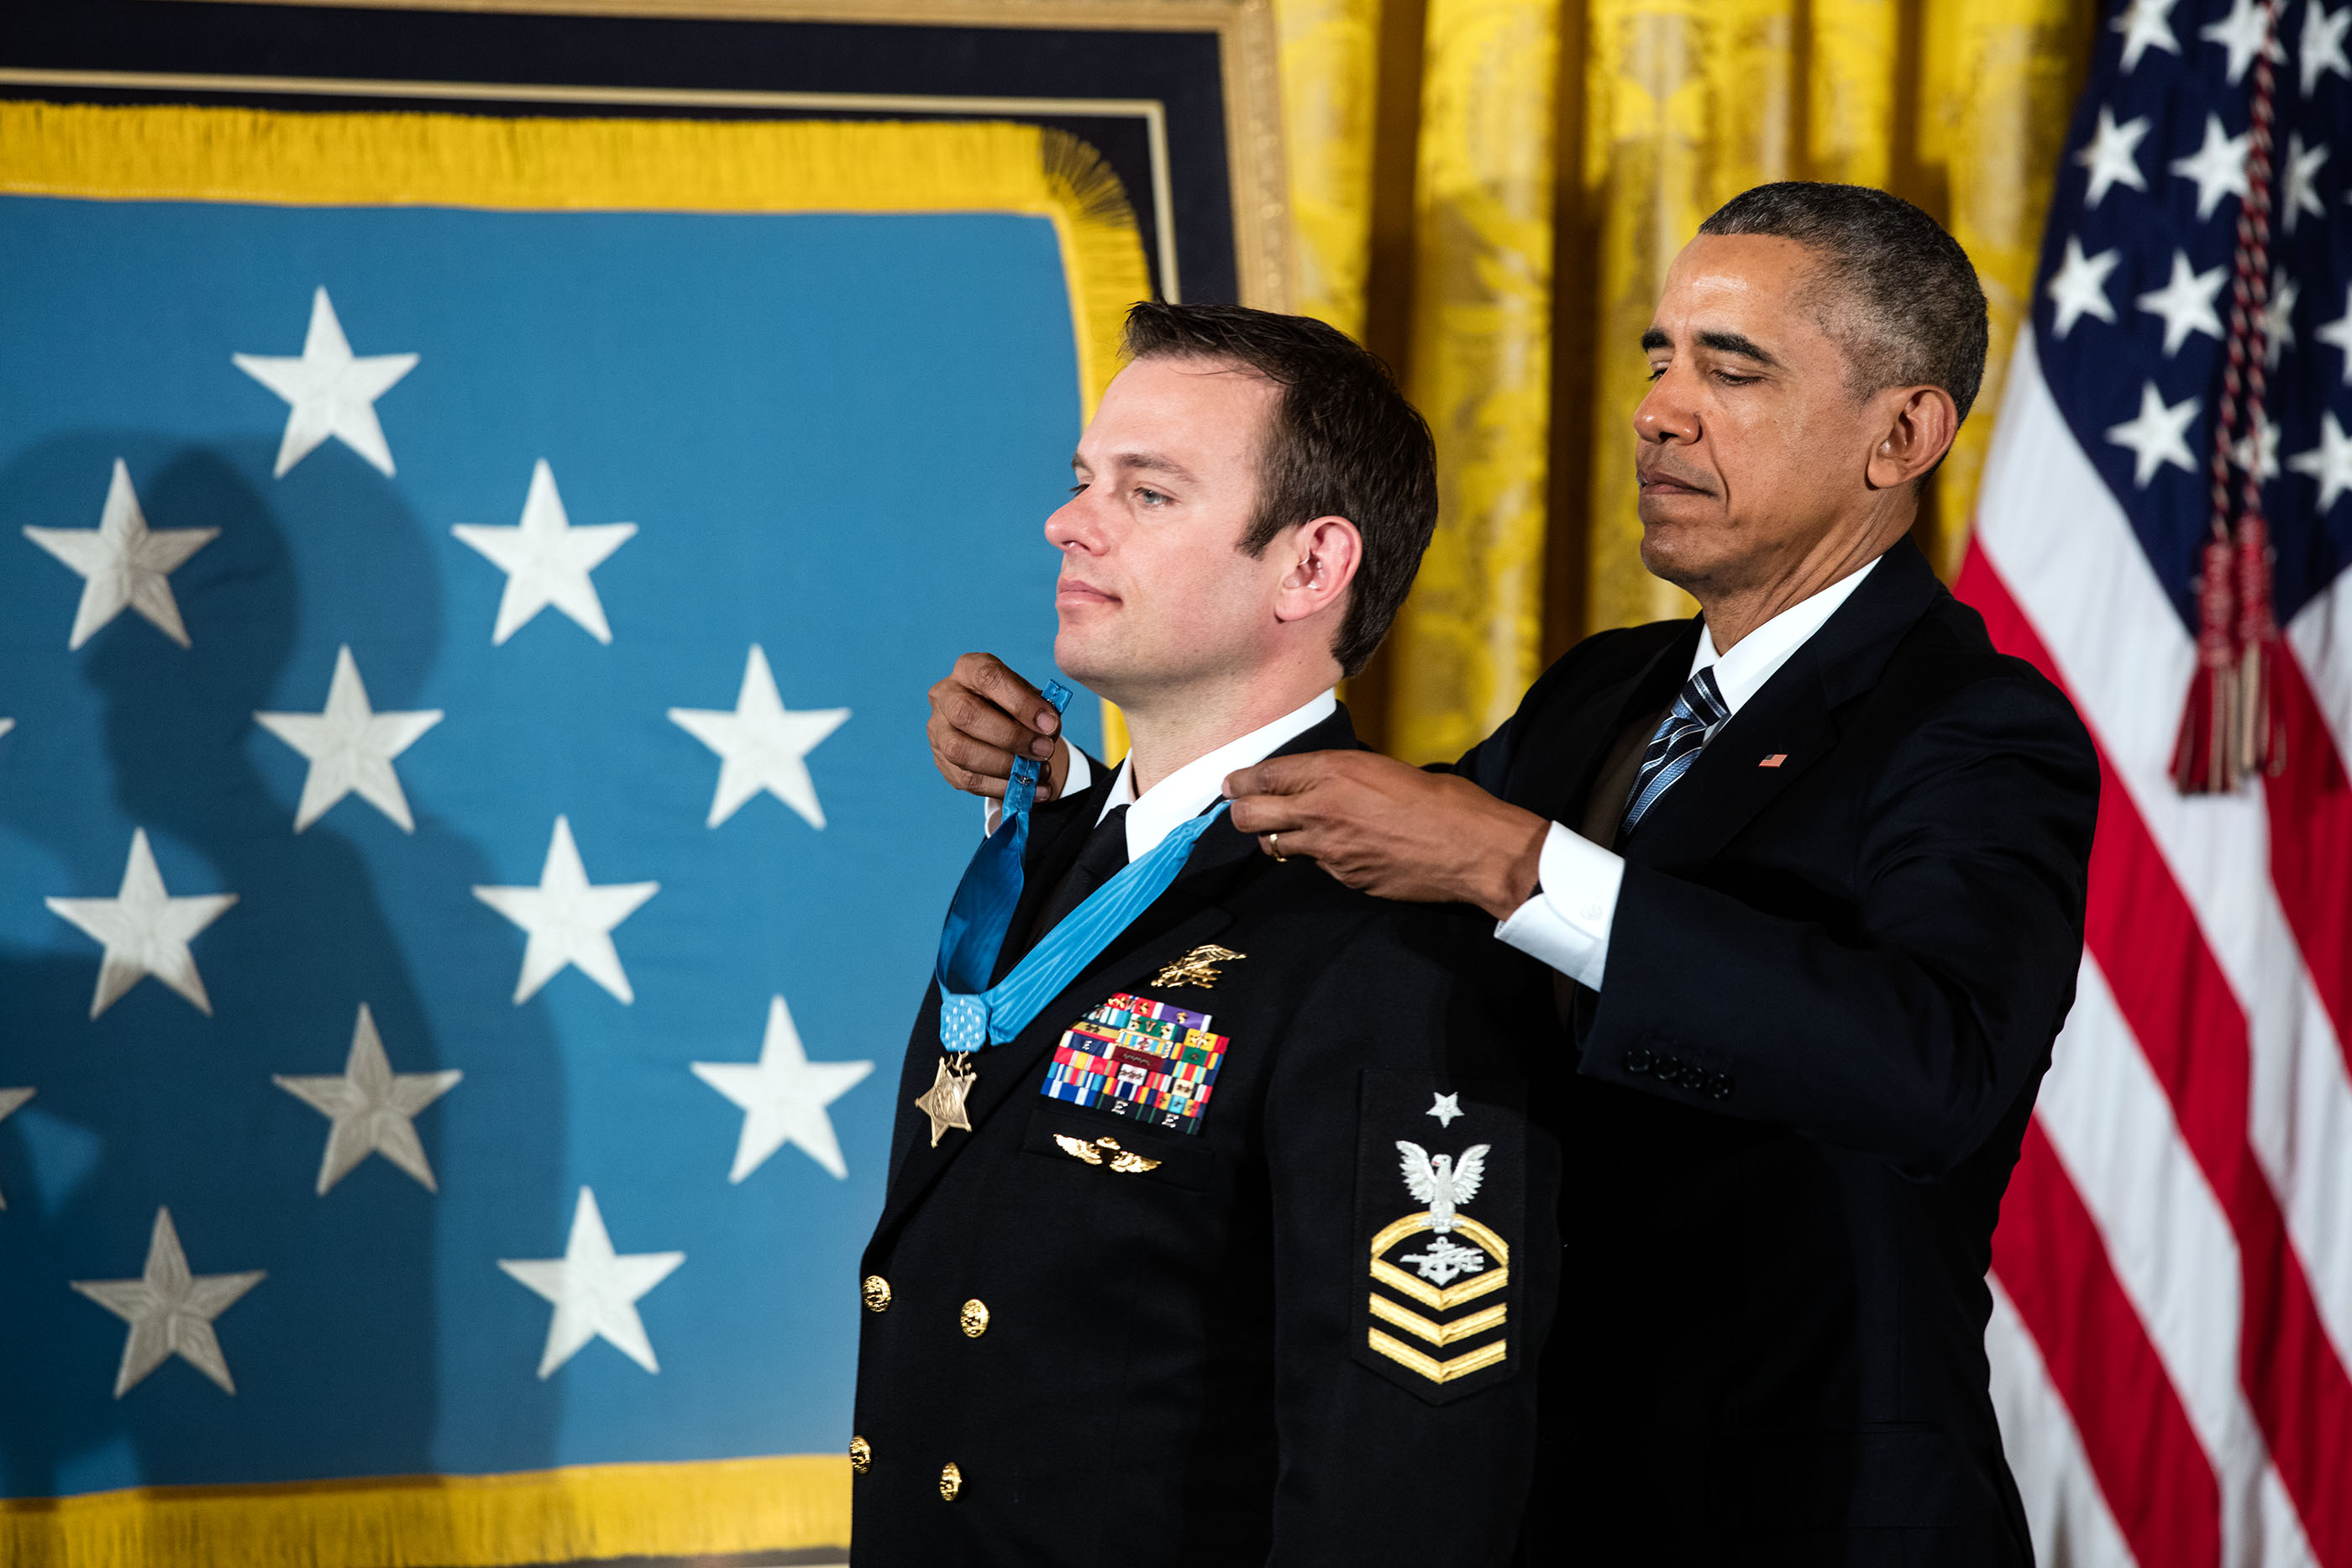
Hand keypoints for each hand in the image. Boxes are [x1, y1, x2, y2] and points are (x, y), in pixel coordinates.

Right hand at [928, 652, 1069, 800]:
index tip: (1049, 724)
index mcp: (969, 669)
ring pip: (962, 751)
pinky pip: (968, 779)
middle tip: (1044, 750)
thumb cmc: (1016, 707)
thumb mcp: (1032, 698)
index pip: (988, 678)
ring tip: (1039, 773)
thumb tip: (1048, 728)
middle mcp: (946, 695)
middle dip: (1011, 737)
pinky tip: (1031, 790)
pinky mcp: (942, 761)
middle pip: (966, 714)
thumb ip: (1042, 709)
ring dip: (1006, 766)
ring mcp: (938, 730)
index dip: (1020, 702)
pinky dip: (1003, 788)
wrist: (1000, 727)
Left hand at [1222, 750, 1547, 919]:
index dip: (1240, 783)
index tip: (1232, 786)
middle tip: (1246, 809)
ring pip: (1275, 846)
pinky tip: (1348, 849)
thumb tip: (1312, 780)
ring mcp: (1330, 850)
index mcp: (1333, 772)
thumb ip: (1340, 774)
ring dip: (1279, 837)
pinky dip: (1322, 857)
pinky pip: (1317, 866)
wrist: (1473, 848)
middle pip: (1248, 817)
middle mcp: (1322, 810)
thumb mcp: (1383, 768)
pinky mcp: (1344, 878)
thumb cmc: (1441, 800)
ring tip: (1299, 829)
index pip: (1262, 777)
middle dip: (1241, 813)